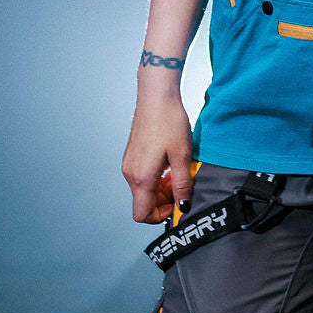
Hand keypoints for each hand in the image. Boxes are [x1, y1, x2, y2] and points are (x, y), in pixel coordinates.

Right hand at [121, 96, 194, 223]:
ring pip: (144, 190)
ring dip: (161, 188)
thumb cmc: (169, 121)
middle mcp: (131, 173)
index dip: (160, 216)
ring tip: (177, 171)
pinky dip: (156, 177)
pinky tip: (169, 162)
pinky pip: (143, 177)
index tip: (177, 204)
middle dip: (164, 201)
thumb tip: (183, 206)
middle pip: (143, 203)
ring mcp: (129, 164)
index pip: (142, 215)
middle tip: (181, 186)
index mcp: (142, 177)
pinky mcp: (132, 156)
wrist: (156, 96)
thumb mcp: (182, 156)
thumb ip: (182, 185)